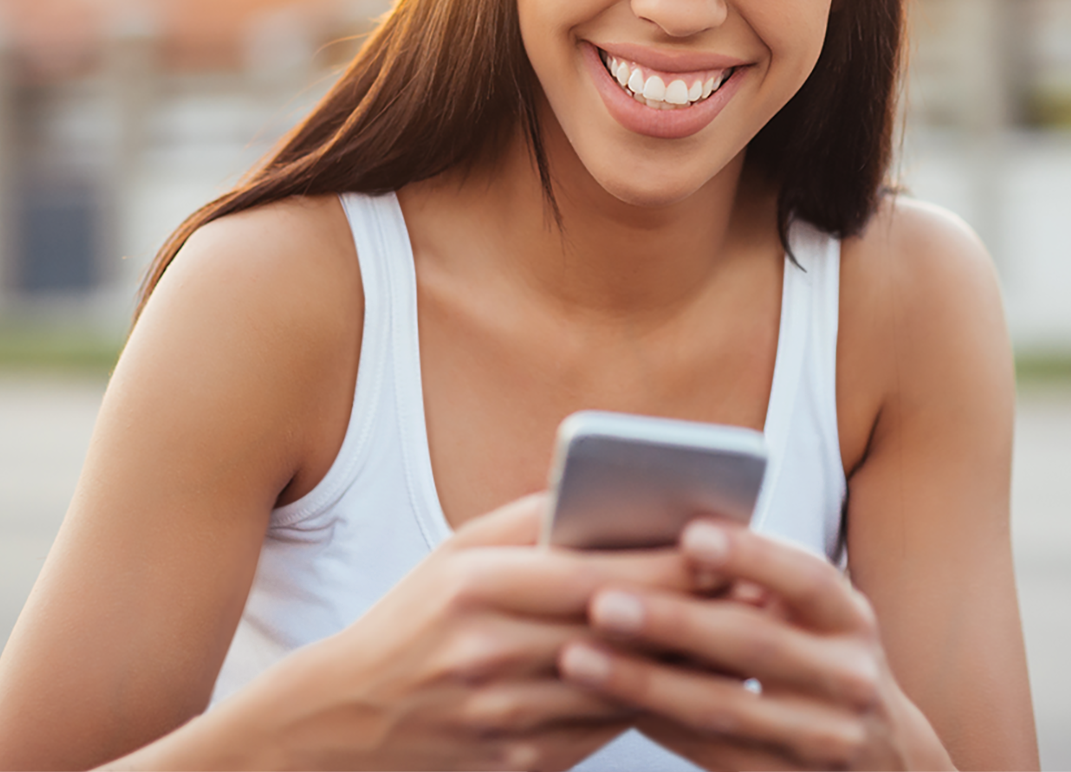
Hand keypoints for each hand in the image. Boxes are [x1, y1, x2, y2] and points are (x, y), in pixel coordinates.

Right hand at [175, 494, 693, 771]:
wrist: (350, 719)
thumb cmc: (413, 616)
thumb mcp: (457, 550)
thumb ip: (531, 520)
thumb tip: (610, 493)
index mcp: (478, 587)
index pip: (597, 573)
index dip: (668, 563)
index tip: (724, 546)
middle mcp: (493, 655)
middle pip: (621, 631)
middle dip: (695, 610)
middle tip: (756, 589)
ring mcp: (507, 720)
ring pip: (625, 689)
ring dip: (687, 664)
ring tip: (740, 635)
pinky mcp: (523, 764)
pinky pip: (605, 730)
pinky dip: (647, 703)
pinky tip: (681, 680)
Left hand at [559, 520, 948, 770]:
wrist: (884, 762)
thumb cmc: (818, 654)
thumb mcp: (813, 613)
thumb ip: (759, 576)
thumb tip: (662, 529)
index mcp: (848, 618)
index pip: (805, 578)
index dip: (750, 555)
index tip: (690, 535)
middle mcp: (847, 679)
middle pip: (753, 645)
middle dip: (672, 622)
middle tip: (600, 600)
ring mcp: (822, 742)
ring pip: (721, 708)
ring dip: (642, 682)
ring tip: (577, 657)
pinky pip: (710, 753)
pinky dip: (654, 722)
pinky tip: (601, 700)